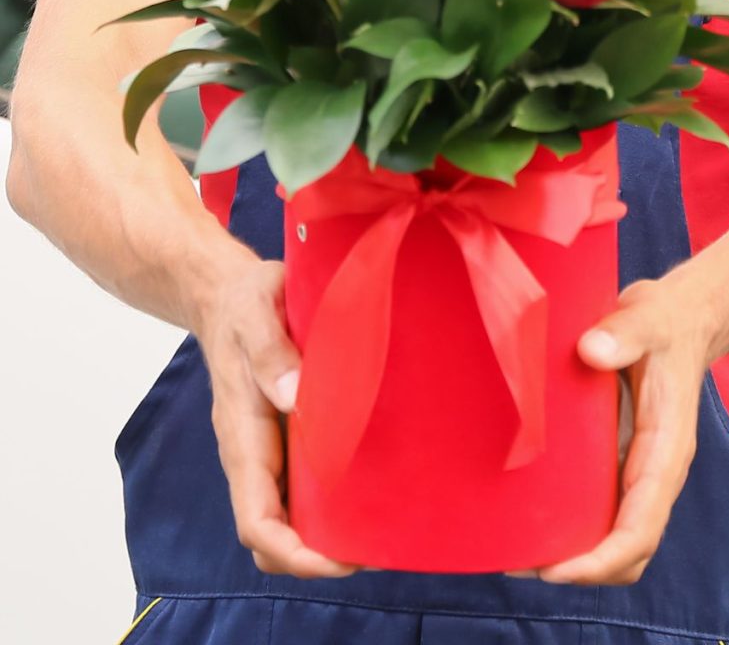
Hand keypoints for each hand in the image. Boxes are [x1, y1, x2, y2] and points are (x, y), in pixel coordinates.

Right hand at [196, 257, 358, 578]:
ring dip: (327, 531)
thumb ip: (271, 352)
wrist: (226, 290)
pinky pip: (302, 481)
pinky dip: (331, 498)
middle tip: (377, 548)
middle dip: (318, 554)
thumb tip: (295, 399)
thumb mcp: (256, 312)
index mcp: (242, 432)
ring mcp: (268, 444)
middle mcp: (253, 449)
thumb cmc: (243, 301)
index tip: (341, 559)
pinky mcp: (284, 429)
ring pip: (290, 511)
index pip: (257, 520)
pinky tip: (369, 487)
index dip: (294, 552)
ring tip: (381, 527)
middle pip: (275, 530)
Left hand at [513, 273, 707, 585]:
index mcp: (666, 449)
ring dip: (574, 553)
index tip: (557, 569)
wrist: (685, 316)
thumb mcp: (648, 319)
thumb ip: (625, 333)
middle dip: (582, 568)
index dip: (600, 558)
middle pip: (628, 550)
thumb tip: (593, 350)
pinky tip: (532, 513)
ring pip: (615, 535)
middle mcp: (655, 469)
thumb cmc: (670, 322)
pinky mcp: (622, 457)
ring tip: (518, 550)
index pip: (640, 526)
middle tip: (522, 563)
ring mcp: (639, 467)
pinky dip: (573, 525)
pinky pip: (602, 508)